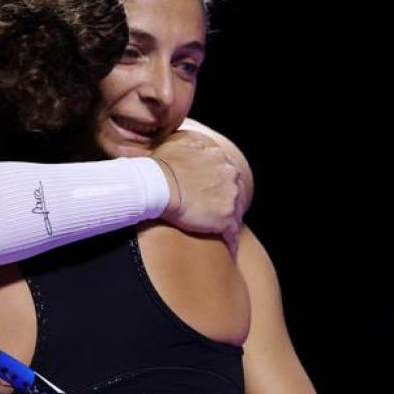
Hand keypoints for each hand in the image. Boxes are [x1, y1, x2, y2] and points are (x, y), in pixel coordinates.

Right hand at [152, 132, 245, 256]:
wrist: (158, 185)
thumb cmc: (162, 164)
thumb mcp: (179, 142)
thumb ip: (193, 142)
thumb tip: (197, 144)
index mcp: (220, 159)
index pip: (226, 174)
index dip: (218, 185)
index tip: (211, 193)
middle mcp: (231, 176)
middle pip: (234, 192)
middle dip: (226, 202)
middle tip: (213, 214)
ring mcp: (230, 199)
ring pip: (235, 213)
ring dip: (228, 221)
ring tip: (220, 234)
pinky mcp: (225, 220)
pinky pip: (232, 235)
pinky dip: (231, 244)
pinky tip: (228, 251)